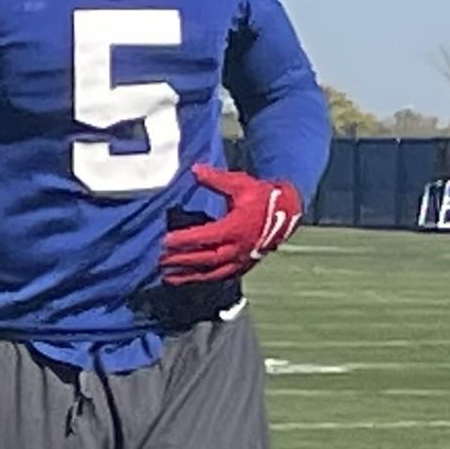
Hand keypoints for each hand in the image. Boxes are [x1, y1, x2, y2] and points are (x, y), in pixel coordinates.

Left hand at [161, 164, 301, 284]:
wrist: (289, 211)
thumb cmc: (263, 195)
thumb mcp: (240, 183)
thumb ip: (216, 178)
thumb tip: (194, 169)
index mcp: (235, 228)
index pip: (204, 237)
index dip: (183, 240)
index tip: (165, 241)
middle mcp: (238, 247)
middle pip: (204, 258)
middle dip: (181, 260)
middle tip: (161, 261)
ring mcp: (243, 259)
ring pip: (212, 272)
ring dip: (189, 275)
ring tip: (169, 277)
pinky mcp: (246, 264)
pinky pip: (223, 275)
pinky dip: (205, 279)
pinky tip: (192, 279)